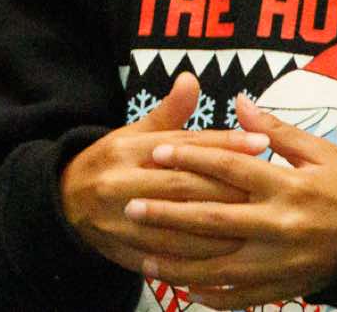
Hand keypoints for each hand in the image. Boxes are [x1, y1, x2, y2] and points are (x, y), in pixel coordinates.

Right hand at [60, 74, 266, 274]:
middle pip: (184, 185)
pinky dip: (200, 258)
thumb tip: (191, 79)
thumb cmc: (112, 163)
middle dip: (231, 187)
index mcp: (125, 149)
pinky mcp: (123, 249)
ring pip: (181, 225)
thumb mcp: (133, 134)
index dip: (224, 143)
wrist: (65, 200)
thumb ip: (168, 113)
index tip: (262, 142)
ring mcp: (120, 218)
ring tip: (258, 226)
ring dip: (221, 228)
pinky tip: (228, 257)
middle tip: (271, 189)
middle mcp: (120, 181)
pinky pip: (169, 257)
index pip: (182, 144)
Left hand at [130, 93, 336, 307]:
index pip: (229, 169)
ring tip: (145, 261)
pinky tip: (185, 290)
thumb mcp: (321, 154)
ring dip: (181, 266)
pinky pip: (246, 296)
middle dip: (169, 215)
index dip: (190, 158)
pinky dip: (215, 297)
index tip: (155, 152)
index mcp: (288, 187)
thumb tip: (239, 102)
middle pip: (215, 219)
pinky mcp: (289, 286)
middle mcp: (282, 226)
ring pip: (223, 266)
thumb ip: (277, 130)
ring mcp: (285, 262)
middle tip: (130, 208)